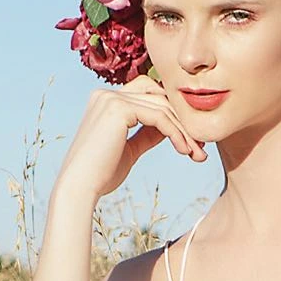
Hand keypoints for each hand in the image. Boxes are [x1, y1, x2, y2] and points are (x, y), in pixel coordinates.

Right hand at [52, 80, 208, 208]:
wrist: (80, 187)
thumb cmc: (101, 175)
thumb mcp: (129, 150)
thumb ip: (147, 134)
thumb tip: (169, 129)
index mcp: (106, 100)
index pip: (148, 96)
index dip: (172, 115)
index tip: (191, 140)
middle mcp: (107, 93)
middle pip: (158, 98)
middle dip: (183, 122)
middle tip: (201, 147)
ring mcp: (111, 98)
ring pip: (162, 107)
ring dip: (184, 131)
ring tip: (198, 154)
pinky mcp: (118, 108)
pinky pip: (159, 116)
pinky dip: (176, 133)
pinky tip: (185, 150)